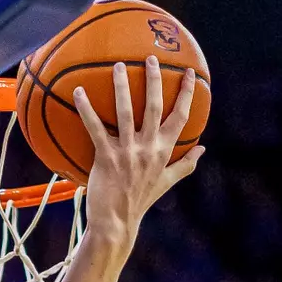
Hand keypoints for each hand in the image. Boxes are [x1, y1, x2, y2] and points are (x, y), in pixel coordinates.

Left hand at [73, 57, 203, 236]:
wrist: (117, 223)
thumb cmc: (140, 201)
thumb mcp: (167, 183)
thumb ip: (185, 164)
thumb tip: (203, 149)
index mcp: (164, 152)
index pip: (180, 117)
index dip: (187, 94)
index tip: (190, 73)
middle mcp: (148, 148)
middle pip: (154, 107)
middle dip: (154, 80)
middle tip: (150, 58)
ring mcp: (127, 152)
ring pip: (125, 112)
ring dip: (121, 86)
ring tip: (118, 66)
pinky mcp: (105, 157)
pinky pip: (95, 128)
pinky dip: (86, 109)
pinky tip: (78, 92)